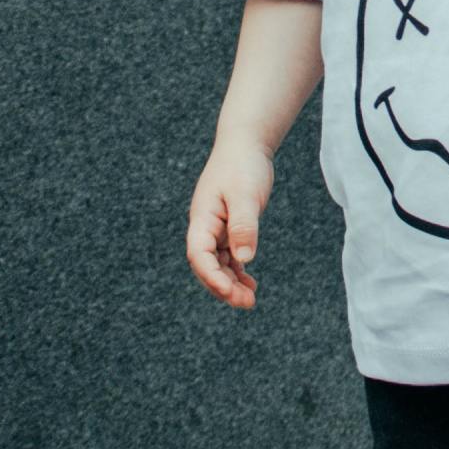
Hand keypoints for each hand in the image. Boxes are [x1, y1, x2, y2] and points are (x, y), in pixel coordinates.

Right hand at [186, 138, 274, 306]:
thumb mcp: (245, 194)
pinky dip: (238, 270)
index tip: (230, 291)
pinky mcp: (229, 227)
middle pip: (206, 265)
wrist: (245, 145)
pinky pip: (229, 256)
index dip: (211, 276)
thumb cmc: (243, 165)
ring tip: (250, 299)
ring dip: (231, 282)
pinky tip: (250, 283)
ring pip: (218, 264)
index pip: (198, 254)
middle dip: (222, 286)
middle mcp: (205, 226)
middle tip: (246, 302)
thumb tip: (244, 257)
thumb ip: (244, 225)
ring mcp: (215, 228)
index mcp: (202, 218)